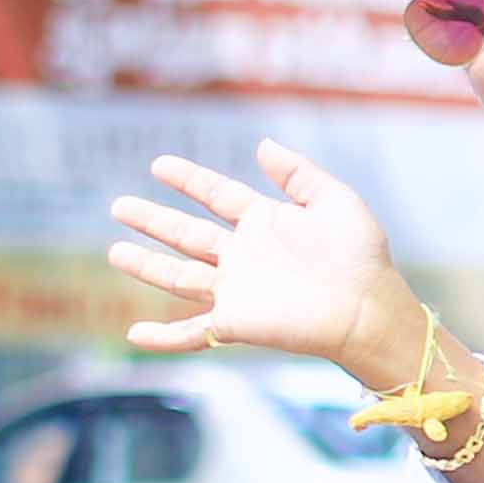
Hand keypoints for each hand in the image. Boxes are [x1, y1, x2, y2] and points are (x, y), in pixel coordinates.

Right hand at [109, 142, 410, 384]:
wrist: (367, 309)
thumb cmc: (361, 258)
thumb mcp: (335, 202)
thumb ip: (298, 173)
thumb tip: (262, 145)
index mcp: (265, 223)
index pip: (217, 195)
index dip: (189, 180)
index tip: (159, 164)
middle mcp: (245, 256)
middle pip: (188, 235)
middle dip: (153, 220)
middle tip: (119, 205)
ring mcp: (238, 290)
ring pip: (180, 277)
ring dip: (147, 265)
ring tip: (116, 251)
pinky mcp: (236, 323)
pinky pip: (192, 332)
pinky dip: (163, 337)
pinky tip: (135, 335)